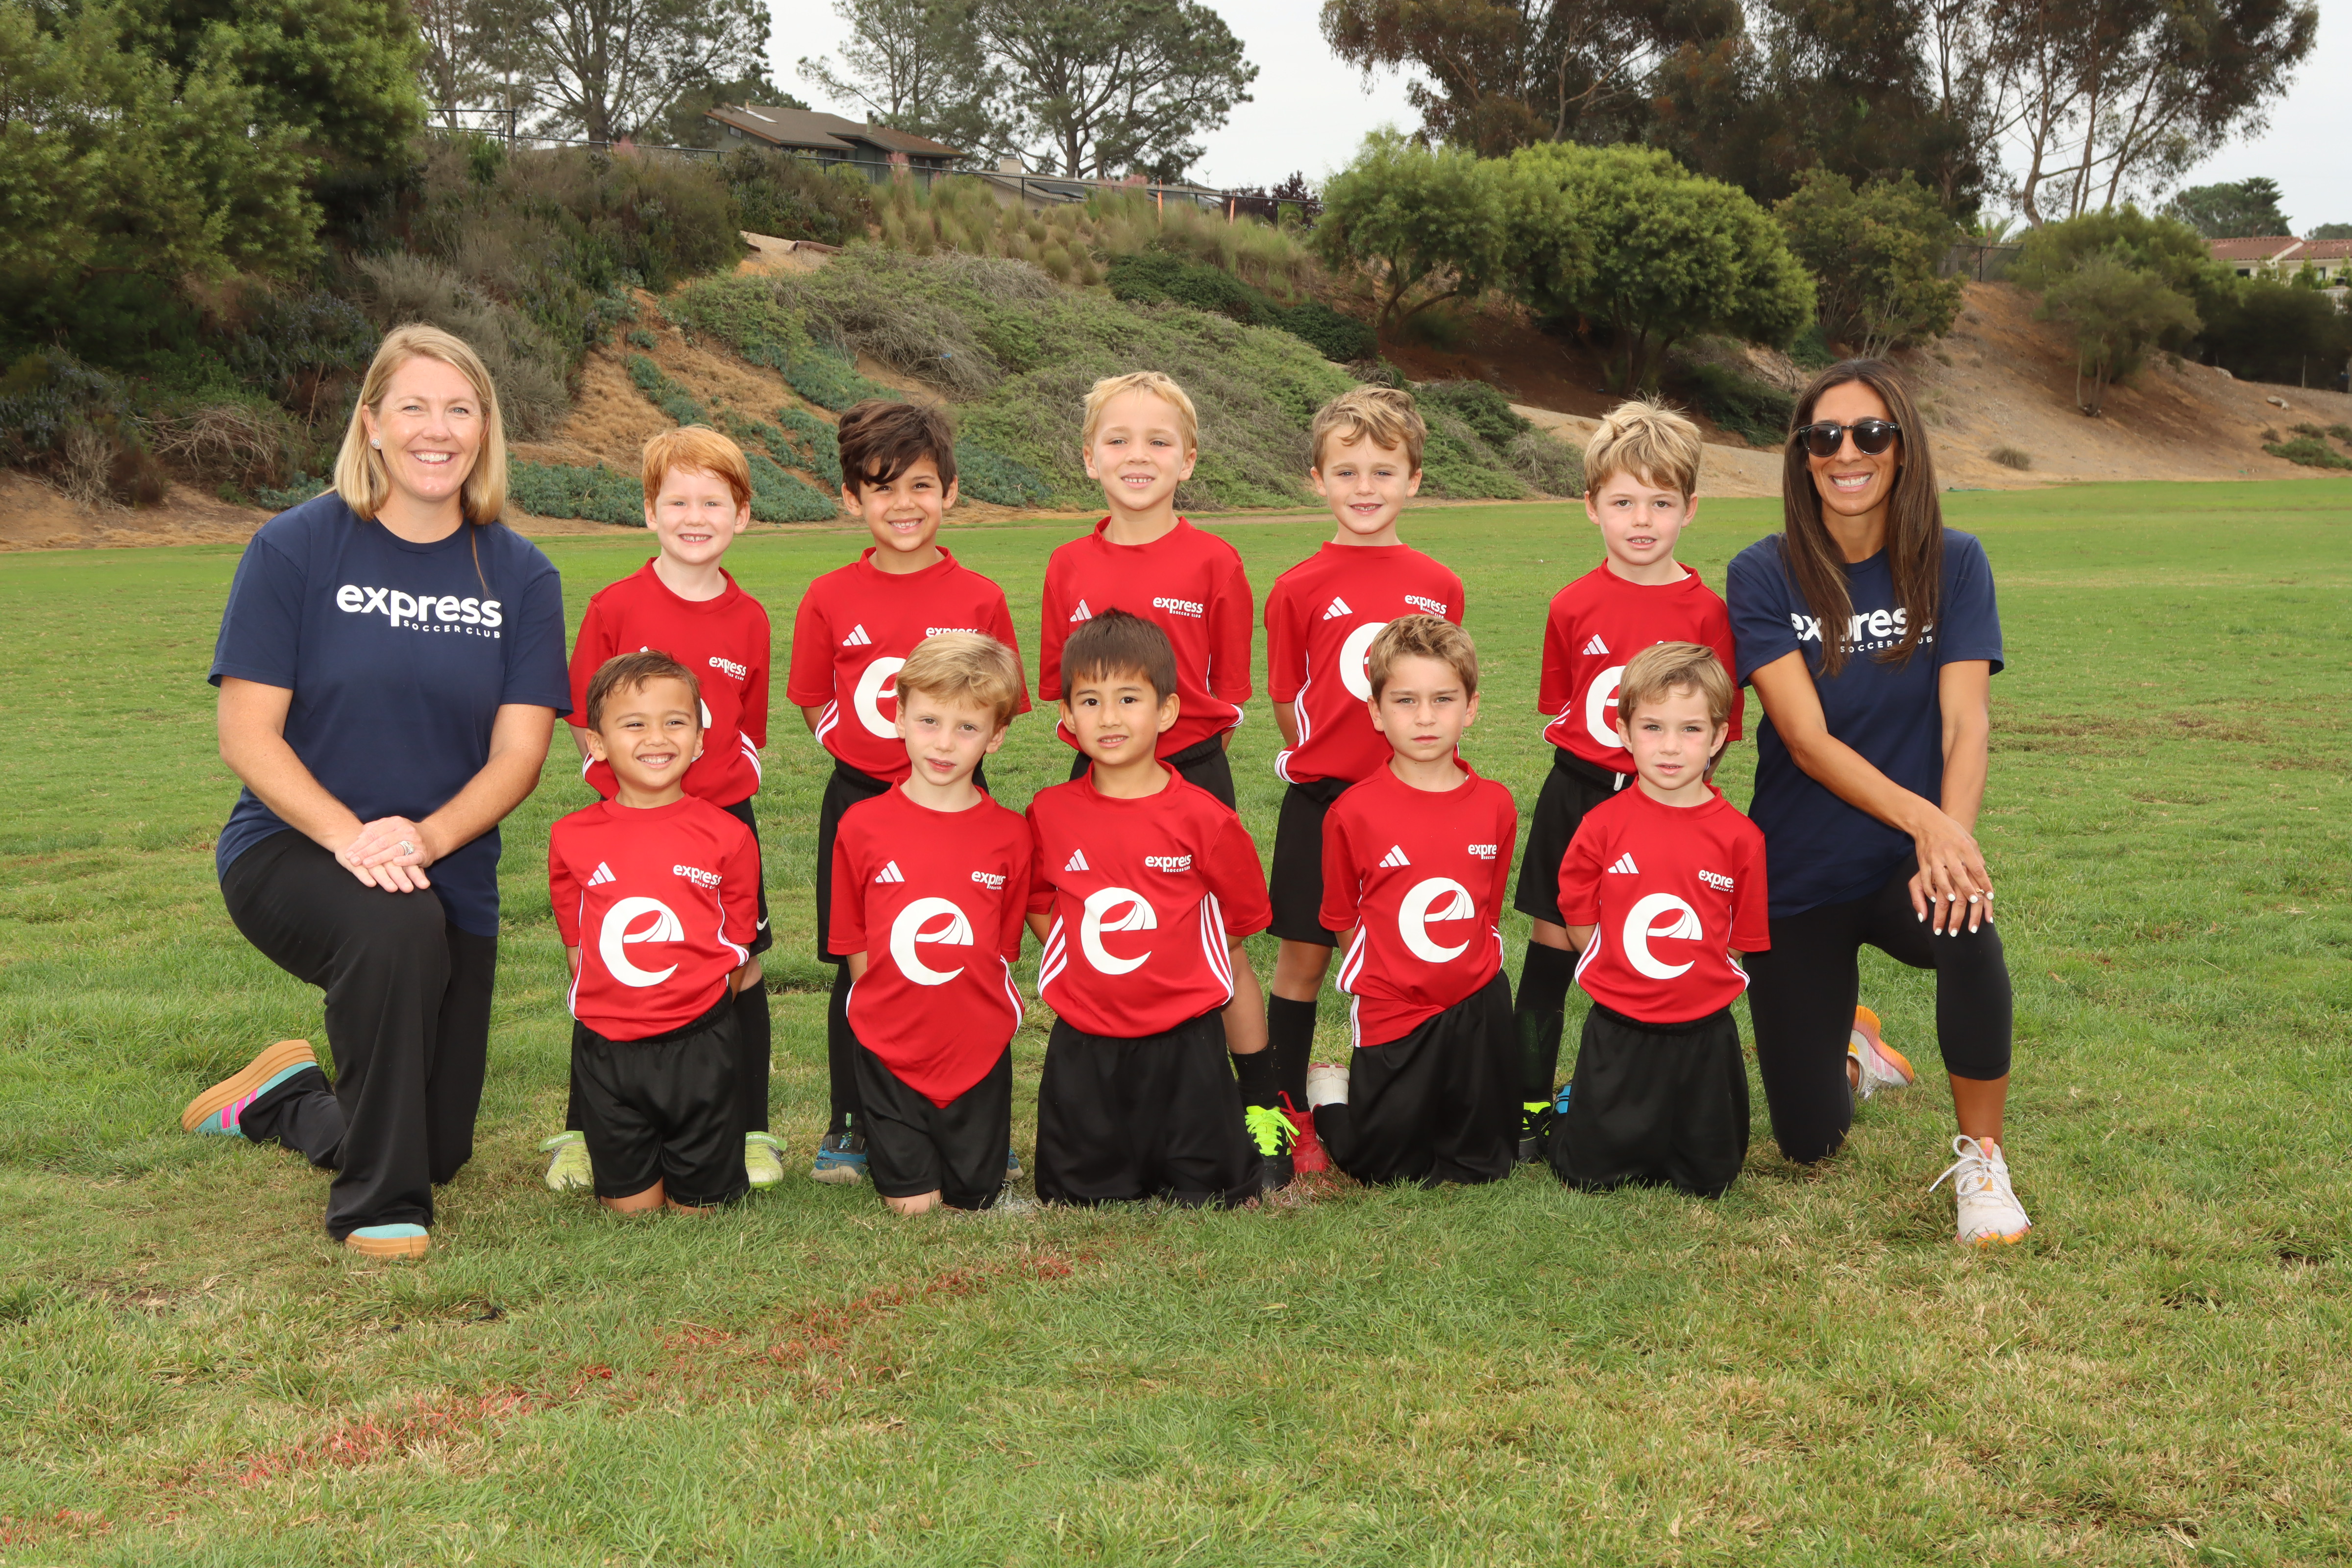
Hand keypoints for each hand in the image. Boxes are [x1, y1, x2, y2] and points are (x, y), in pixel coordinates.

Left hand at [341, 816, 435, 892]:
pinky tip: (395, 863)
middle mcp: (405, 830)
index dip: (360, 844)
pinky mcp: (423, 853)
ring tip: (367, 864)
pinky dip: (404, 861)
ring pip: (394, 849)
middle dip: (366, 852)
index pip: (373, 833)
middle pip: (382, 841)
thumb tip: (359, 837)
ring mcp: (415, 841)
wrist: (434, 837)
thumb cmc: (407, 834)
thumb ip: (375, 829)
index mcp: (395, 822)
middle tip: (353, 861)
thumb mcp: (392, 827)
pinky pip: (413, 857)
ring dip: (380, 857)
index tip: (348, 853)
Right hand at [1907, 807, 1990, 934]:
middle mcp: (1949, 852)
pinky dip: (1929, 888)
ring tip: (1953, 900)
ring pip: (1940, 876)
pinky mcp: (1923, 860)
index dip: (1984, 882)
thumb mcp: (1968, 838)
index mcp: (1964, 846)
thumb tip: (1984, 870)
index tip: (1990, 895)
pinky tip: (1934, 897)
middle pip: (1959, 873)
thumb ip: (1976, 855)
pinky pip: (1925, 877)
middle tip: (1974, 900)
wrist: (1926, 821)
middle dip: (1967, 888)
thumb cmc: (1951, 830)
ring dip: (1947, 889)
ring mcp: (1935, 857)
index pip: (1977, 867)